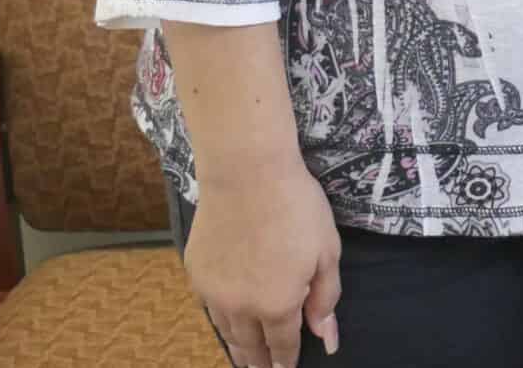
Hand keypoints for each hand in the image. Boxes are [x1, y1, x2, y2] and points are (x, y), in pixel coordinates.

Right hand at [182, 157, 340, 366]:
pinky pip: (209, 307)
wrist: (246, 173)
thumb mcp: (327, 252)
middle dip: (259, 363)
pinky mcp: (195, 272)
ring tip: (244, 358)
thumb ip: (325, 298)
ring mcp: (214, 291)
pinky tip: (225, 321)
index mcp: (277, 305)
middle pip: (250, 346)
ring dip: (237, 347)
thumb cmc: (296, 207)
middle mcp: (240, 307)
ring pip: (226, 331)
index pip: (282, 345)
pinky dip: (220, 320)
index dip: (286, 362)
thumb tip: (326, 338)